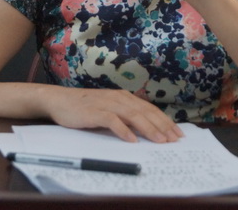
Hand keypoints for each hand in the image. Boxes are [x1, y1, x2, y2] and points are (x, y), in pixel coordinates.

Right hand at [42, 86, 183, 142]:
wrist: (60, 100)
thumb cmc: (86, 108)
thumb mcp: (110, 109)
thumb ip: (125, 116)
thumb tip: (145, 130)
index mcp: (125, 97)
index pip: (150, 109)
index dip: (165, 121)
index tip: (177, 133)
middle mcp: (119, 98)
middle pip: (146, 112)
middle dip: (162, 126)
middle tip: (174, 140)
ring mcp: (107, 104)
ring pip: (133, 115)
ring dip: (148, 128)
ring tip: (159, 140)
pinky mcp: (95, 112)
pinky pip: (112, 121)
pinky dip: (123, 130)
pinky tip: (132, 140)